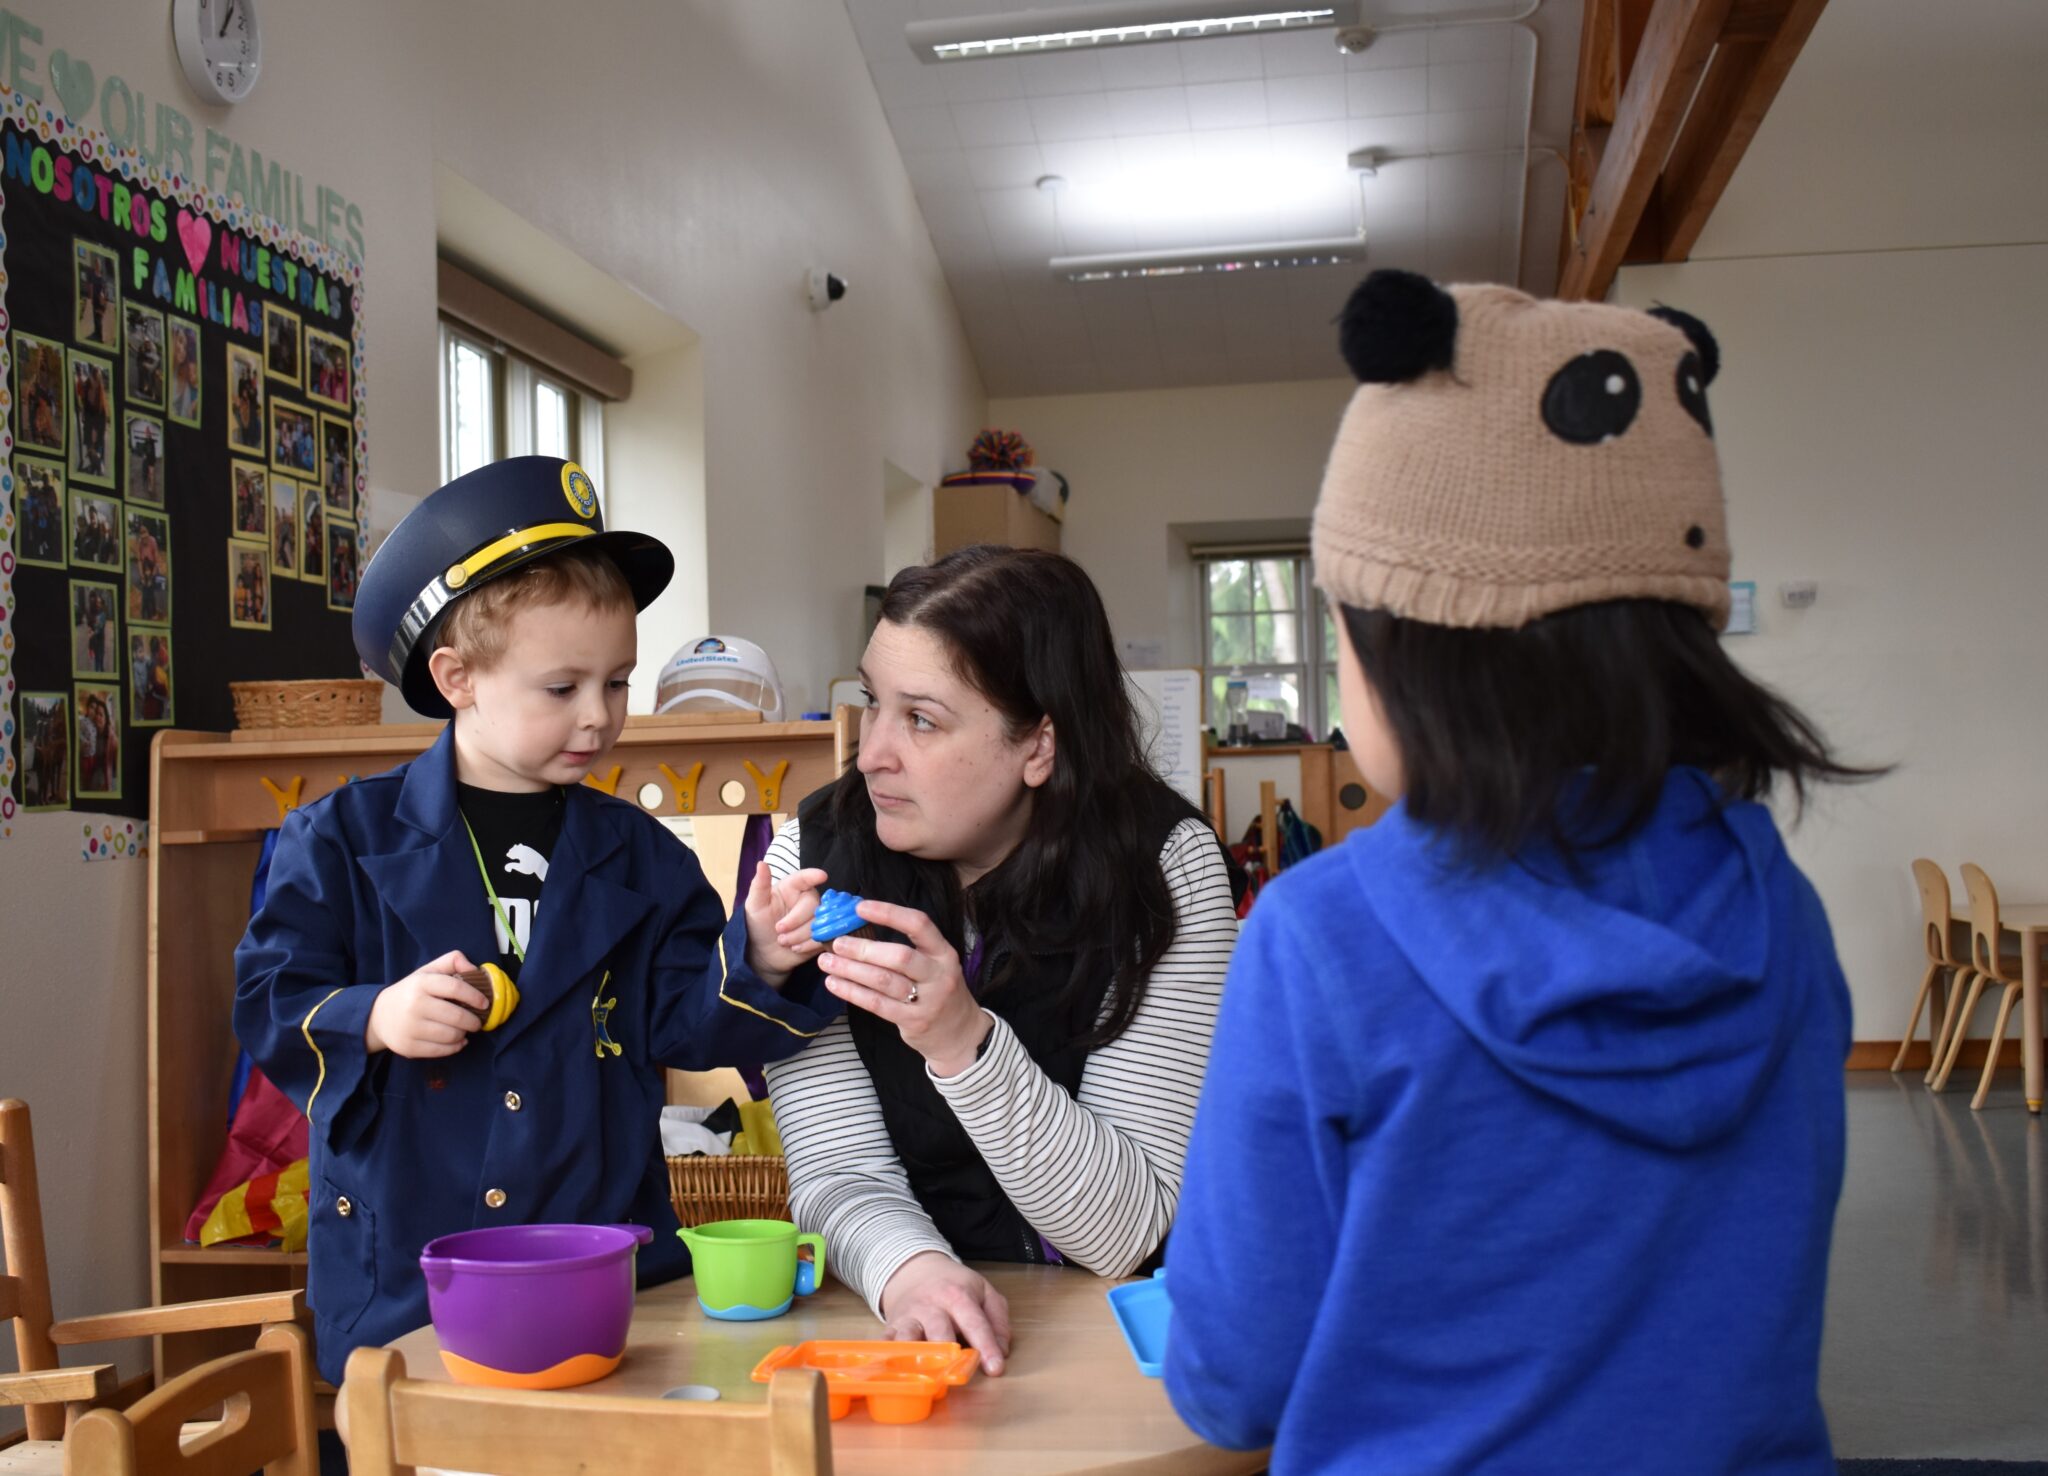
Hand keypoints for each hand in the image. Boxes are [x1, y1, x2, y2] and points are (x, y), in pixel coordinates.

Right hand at [364, 951, 488, 1057]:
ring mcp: (410, 1028)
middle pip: (456, 1017)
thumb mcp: (427, 971)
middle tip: (477, 1021)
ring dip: (463, 1034)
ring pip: (451, 1035)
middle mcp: (414, 1005)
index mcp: (421, 983)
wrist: (379, 1016)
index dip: (475, 996)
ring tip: (463, 1029)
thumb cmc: (412, 992)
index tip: (485, 1003)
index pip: (455, 988)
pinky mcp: (408, 1046)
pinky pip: (441, 1050)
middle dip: (473, 1021)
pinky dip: (455, 1047)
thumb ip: (452, 961)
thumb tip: (473, 968)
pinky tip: (457, 1041)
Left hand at [741, 862, 829, 987]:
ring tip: (783, 941)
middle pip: (813, 905)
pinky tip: (795, 948)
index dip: (814, 876)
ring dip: (799, 935)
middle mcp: (806, 900)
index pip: (804, 878)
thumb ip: (759, 885)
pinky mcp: (821, 935)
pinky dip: (808, 945)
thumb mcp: (754, 905)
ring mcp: (815, 918)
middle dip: (795, 920)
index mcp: (791, 888)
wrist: (763, 953)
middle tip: (778, 930)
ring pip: (819, 923)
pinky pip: (823, 937)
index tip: (822, 876)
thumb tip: (761, 863)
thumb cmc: (758, 924)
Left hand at [816, 899, 993, 1076]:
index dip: (889, 913)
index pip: (919, 924)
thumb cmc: (938, 990)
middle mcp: (939, 974)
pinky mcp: (913, 1021)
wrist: (960, 1033)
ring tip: (827, 962)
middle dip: (864, 949)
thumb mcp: (934, 965)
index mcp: (944, 952)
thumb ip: (907, 948)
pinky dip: (852, 992)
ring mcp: (927, 1000)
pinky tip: (834, 984)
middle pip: (899, 956)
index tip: (860, 907)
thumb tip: (860, 926)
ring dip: (851, 970)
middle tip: (837, 942)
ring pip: (884, 981)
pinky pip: (877, 1004)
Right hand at [878, 1252, 1010, 1375]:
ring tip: (922, 1375)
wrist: (916, 1269)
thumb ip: (998, 1320)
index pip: (975, 1323)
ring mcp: (910, 1317)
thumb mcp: (984, 1292)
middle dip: (948, 1353)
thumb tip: (1001, 1352)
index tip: (995, 1369)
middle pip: (939, 1332)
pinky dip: (886, 1355)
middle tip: (957, 1375)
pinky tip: (888, 1370)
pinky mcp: (892, 1326)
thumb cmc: (954, 1285)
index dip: (986, 1347)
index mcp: (959, 1296)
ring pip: (909, 1337)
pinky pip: (886, 1341)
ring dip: (914, 1357)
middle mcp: (932, 1306)